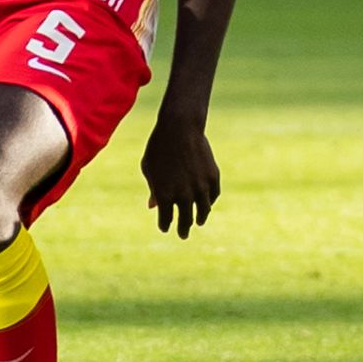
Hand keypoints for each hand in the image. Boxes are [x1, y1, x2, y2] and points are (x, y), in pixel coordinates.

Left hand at [141, 116, 220, 239]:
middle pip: (186, 220)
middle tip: (183, 234)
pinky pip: (213, 195)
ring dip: (199, 218)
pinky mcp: (213, 176)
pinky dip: (209, 201)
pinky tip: (206, 203)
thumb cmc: (158, 147)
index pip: (166, 220)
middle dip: (183, 229)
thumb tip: (153, 206)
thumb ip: (153, 190)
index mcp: (165, 195)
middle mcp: (184, 195)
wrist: (179, 127)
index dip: (165, 225)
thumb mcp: (149, 169)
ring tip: (198, 221)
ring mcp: (201, 187)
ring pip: (203, 211)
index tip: (165, 227)